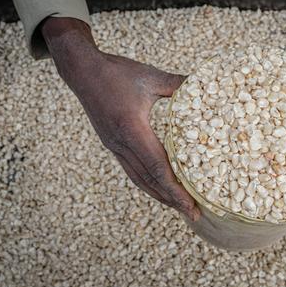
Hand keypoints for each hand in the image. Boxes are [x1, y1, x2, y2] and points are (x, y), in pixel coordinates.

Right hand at [41, 17, 199, 220]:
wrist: (82, 71)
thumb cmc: (116, 72)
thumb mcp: (150, 76)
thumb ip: (177, 84)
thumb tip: (203, 86)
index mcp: (132, 129)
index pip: (157, 168)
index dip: (175, 190)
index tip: (191, 205)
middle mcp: (121, 144)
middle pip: (148, 181)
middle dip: (171, 200)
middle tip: (193, 215)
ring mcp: (114, 146)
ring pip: (138, 179)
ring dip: (158, 195)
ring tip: (178, 206)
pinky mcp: (111, 144)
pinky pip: (130, 170)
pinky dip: (147, 182)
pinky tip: (157, 185)